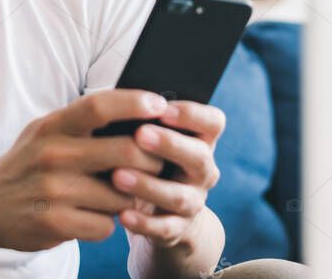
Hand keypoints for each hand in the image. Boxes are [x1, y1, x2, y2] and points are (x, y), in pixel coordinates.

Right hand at [0, 89, 168, 251]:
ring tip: (119, 193)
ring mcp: (54, 191)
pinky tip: (95, 215)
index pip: (99, 106)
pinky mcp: (55, 223)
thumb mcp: (45, 131)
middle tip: (159, 162)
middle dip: (152, 159)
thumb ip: (82, 121)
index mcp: (53, 126)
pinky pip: (106, 225)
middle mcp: (53, 155)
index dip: (134, 103)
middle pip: (125, 152)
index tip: (159, 106)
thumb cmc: (28, 163)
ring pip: (122, 194)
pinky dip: (108, 222)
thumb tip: (136, 111)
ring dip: (129, 197)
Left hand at [110, 101, 224, 247]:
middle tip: (139, 134)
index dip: (193, 114)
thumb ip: (145, 121)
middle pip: (199, 156)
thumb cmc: (150, 160)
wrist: (160, 213)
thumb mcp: (154, 140)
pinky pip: (164, 228)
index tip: (163, 109)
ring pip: (180, 196)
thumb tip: (120, 99)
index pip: (213, 122)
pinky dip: (144, 222)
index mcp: (201, 141)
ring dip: (149, 185)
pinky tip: (122, 214)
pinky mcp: (178, 230)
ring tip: (117, 175)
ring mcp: (194, 202)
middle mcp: (203, 171)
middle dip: (170, 144)